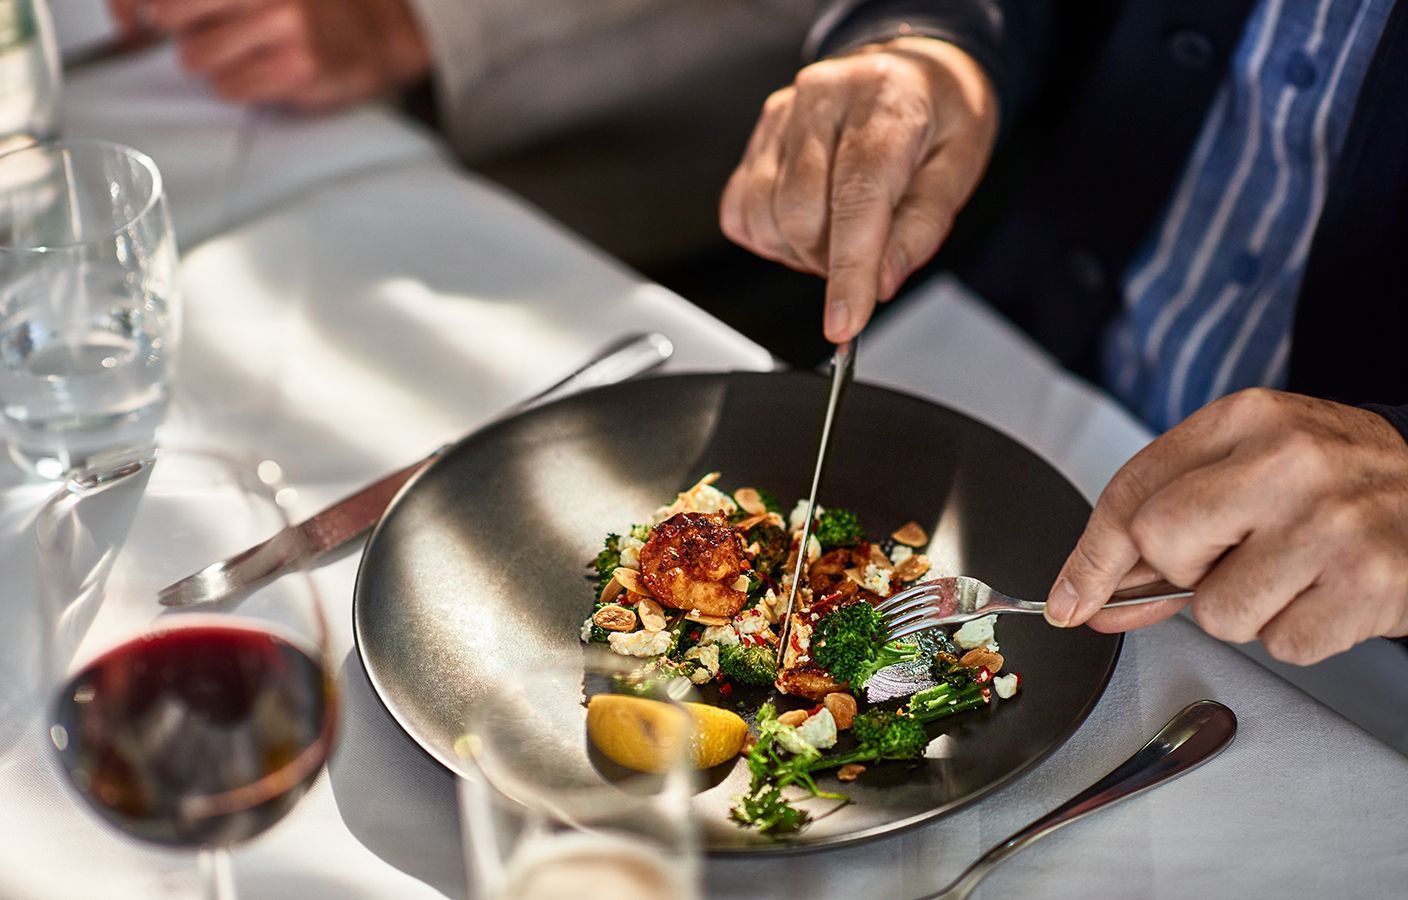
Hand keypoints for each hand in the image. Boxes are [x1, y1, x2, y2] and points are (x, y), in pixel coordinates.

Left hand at [108, 0, 429, 109]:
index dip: (132, 6)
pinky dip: (242, 86)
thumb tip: (132, 14)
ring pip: (195, 57)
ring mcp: (282, 24)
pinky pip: (230, 88)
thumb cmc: (308, 7)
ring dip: (214, 63)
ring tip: (249, 53)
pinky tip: (268, 72)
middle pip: (169, 14)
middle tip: (210, 31)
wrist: (378, 32)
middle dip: (181, 29)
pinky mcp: (296, 66)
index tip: (131, 19)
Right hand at [720, 36, 997, 342]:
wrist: (911, 70)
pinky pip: (740, 209)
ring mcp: (782, 114)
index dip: (848, 269)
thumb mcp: (958, 168)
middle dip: (829, 260)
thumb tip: (879, 283)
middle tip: (866, 256)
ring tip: (839, 233)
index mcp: (884, 102)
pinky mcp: (758, 135)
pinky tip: (807, 223)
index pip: (857, 196)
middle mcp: (823, 98)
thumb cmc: (939, 117)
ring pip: (765, 216)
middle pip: (800, 213)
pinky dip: (770, 237)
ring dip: (799, 250)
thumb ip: (920, 228)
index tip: (844, 323)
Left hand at [1044, 388, 1407, 663]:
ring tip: (1295, 573)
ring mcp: (1329, 522)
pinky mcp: (1367, 583)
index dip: (1090, 556)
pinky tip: (1328, 594)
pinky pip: (1280, 644)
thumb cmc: (1342, 484)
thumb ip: (1171, 520)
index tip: (1070, 598)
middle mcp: (1288, 460)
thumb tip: (1091, 593)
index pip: (1132, 492)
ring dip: (1247, 610)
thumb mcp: (1255, 468)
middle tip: (1235, 558)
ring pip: (1218, 612)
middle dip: (1184, 571)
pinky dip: (1298, 633)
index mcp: (1247, 419)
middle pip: (1161, 544)